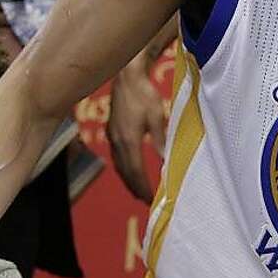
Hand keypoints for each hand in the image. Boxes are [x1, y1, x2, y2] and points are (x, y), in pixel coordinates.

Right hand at [108, 54, 167, 202]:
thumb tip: (165, 161)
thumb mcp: (157, 117)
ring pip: (119, 165)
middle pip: (125, 172)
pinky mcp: (111, 130)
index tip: (151, 199)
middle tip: (146, 200)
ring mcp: (112, 136)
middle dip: (135, 188)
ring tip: (138, 190)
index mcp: (129, 140)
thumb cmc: (144, 94)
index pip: (136, 172)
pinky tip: (129, 168)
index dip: (143, 188)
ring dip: (128, 180)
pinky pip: (116, 156)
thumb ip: (160, 140)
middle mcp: (117, 141)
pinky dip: (123, 167)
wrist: (127, 76)